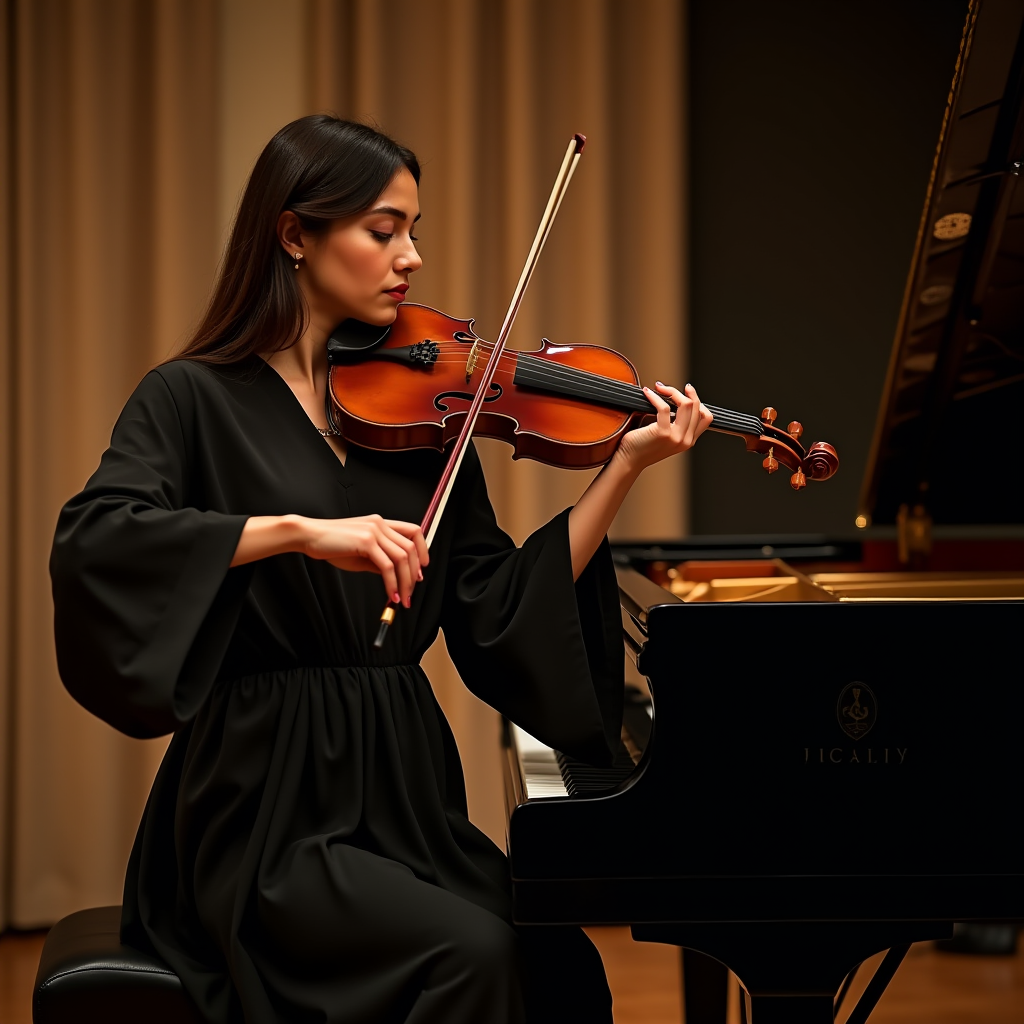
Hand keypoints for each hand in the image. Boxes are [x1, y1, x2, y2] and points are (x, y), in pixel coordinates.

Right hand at [231, 513, 427, 607]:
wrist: (308, 536)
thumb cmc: (330, 544)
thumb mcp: (360, 553)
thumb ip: (378, 560)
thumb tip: (394, 575)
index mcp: (380, 523)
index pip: (413, 531)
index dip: (422, 550)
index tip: (421, 570)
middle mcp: (380, 524)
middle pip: (411, 547)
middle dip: (414, 573)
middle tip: (410, 591)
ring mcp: (374, 531)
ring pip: (402, 558)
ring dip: (405, 582)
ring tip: (401, 598)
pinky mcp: (366, 542)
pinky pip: (387, 566)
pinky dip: (391, 583)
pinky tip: (390, 594)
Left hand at [614, 382, 713, 471]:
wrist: (629, 460)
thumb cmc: (643, 446)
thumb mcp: (667, 435)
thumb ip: (677, 423)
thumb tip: (677, 397)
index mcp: (689, 440)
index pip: (706, 417)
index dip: (697, 400)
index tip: (686, 391)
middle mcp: (685, 440)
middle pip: (696, 407)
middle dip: (681, 392)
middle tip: (667, 387)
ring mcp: (676, 437)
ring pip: (685, 404)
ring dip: (671, 391)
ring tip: (659, 388)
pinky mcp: (662, 433)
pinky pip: (664, 407)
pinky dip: (655, 396)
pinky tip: (647, 392)